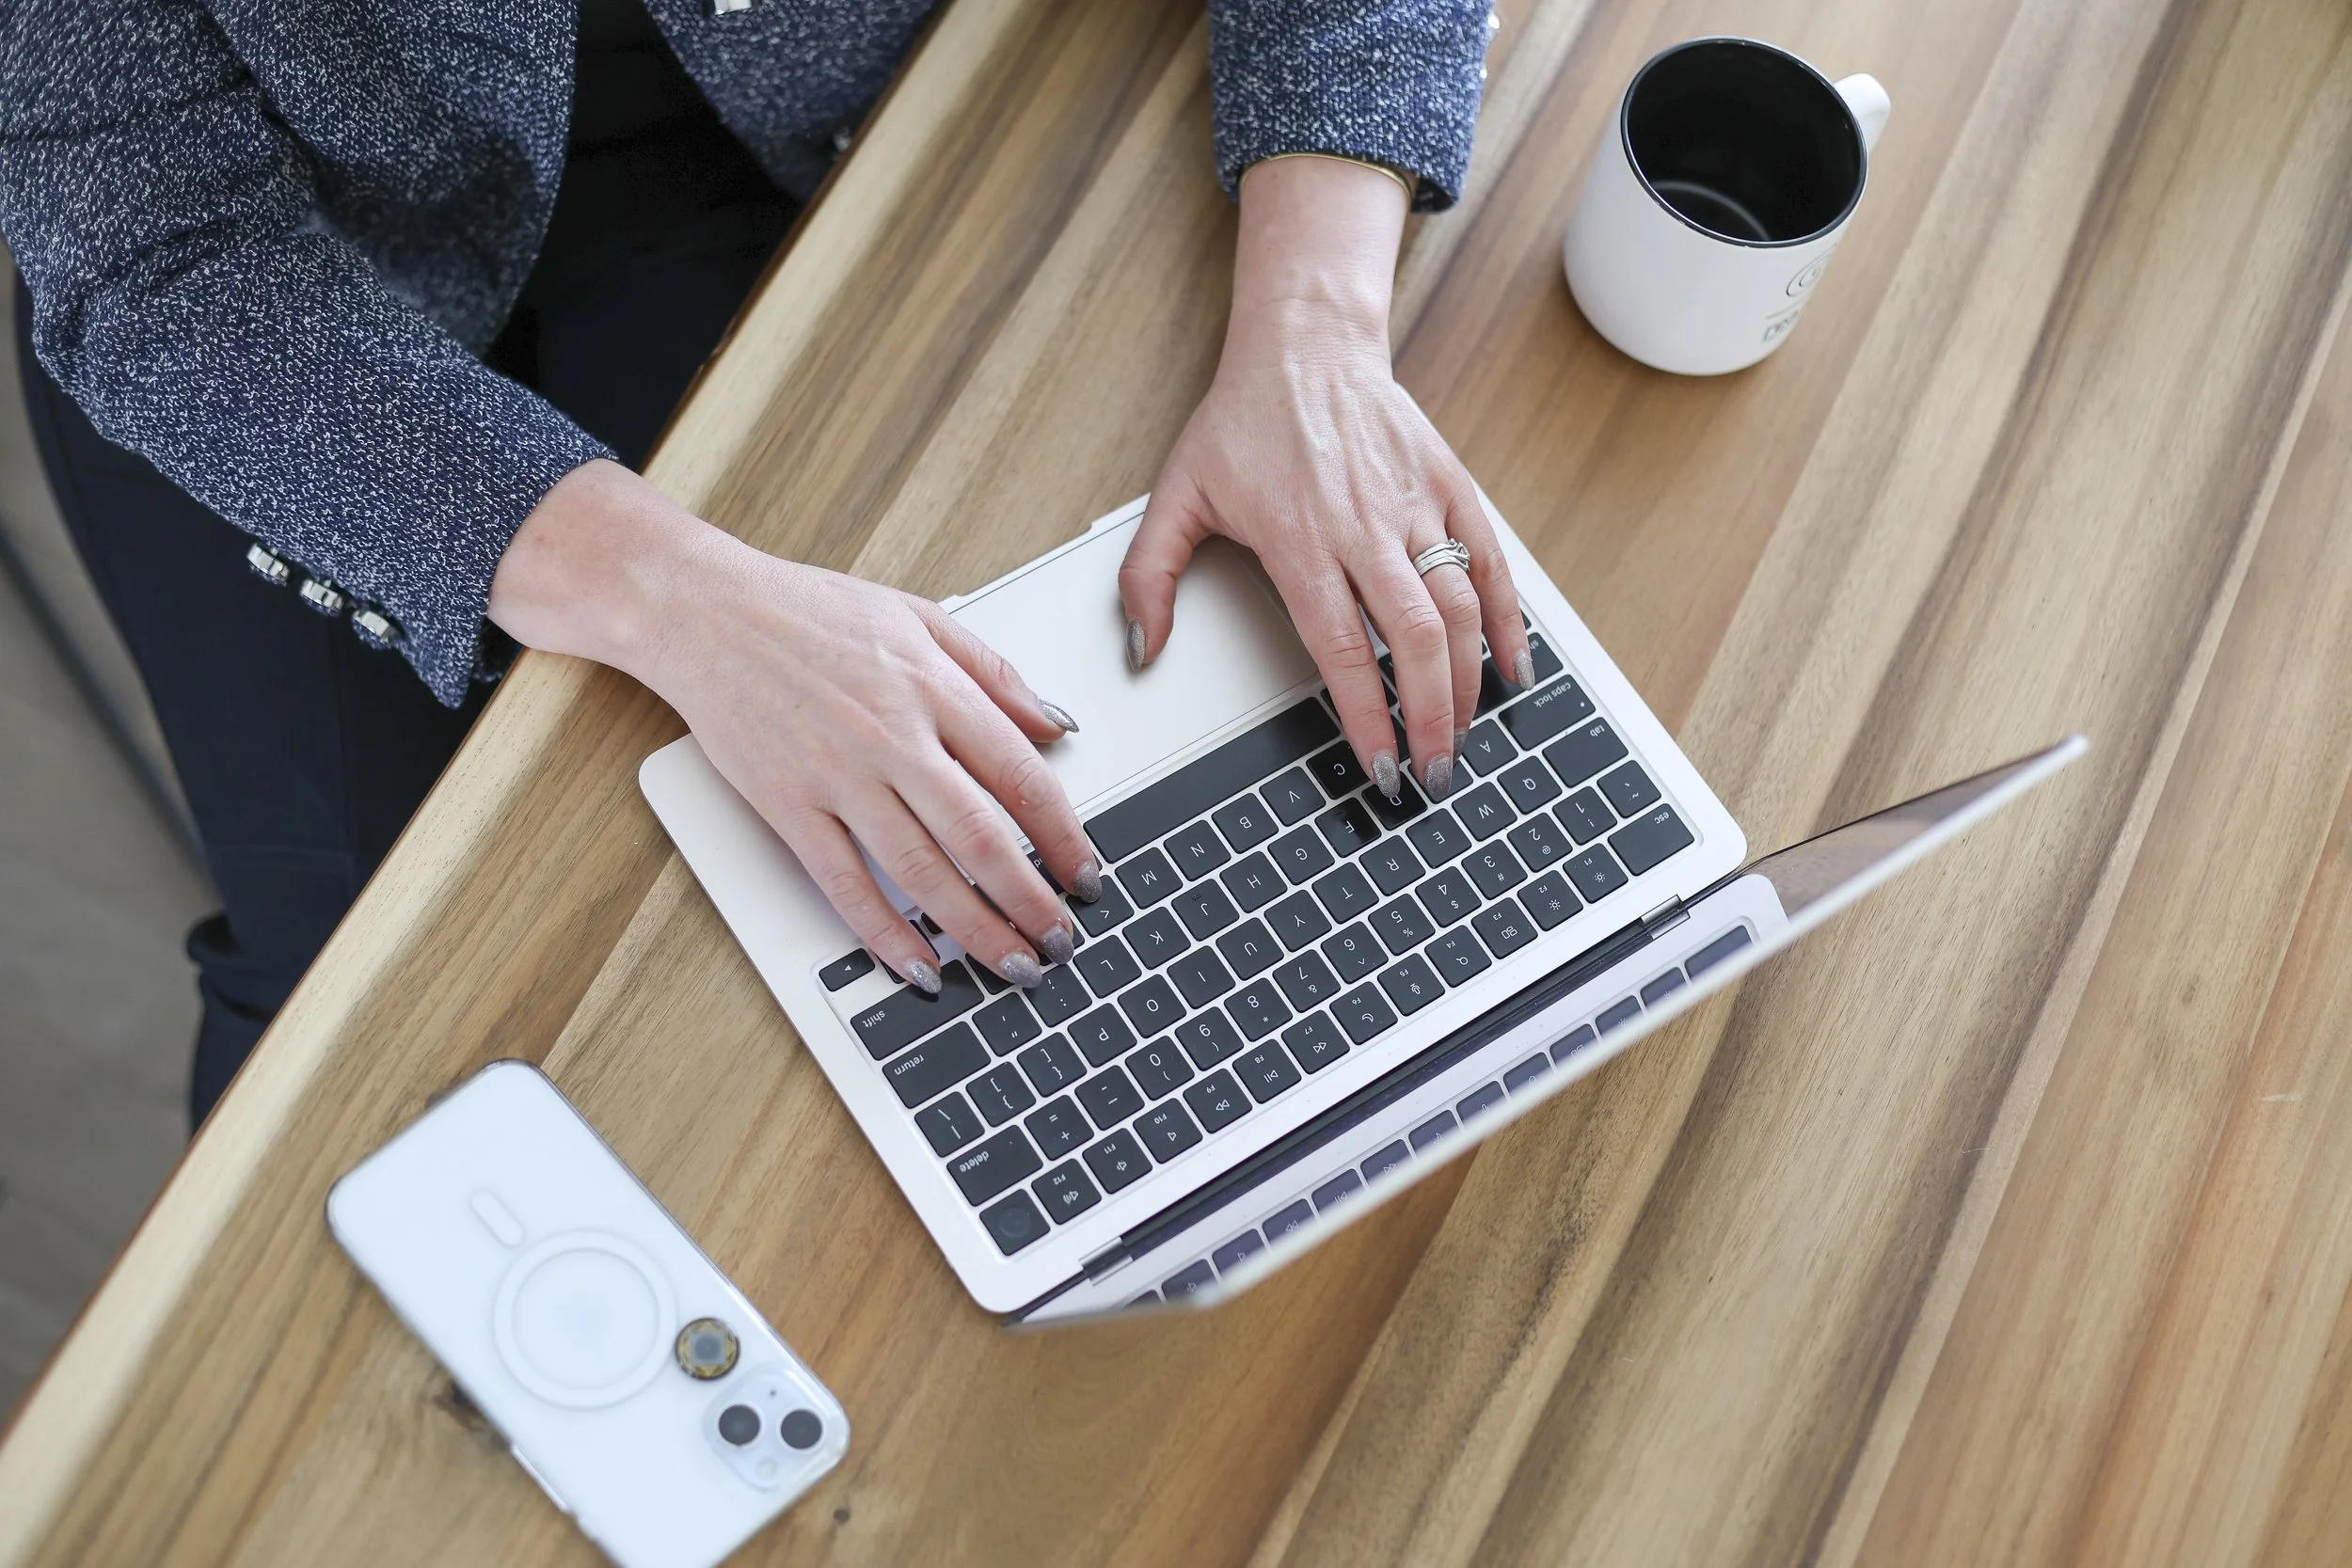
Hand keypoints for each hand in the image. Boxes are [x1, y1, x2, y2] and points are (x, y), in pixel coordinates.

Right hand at [490, 460, 1099, 991]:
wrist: (705, 611)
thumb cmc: (809, 610)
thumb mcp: (919, 615)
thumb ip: (993, 672)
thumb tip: (1055, 723)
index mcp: (934, 689)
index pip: (1022, 777)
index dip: (1064, 837)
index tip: (1087, 874)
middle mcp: (892, 738)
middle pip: (981, 838)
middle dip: (1032, 902)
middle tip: (1061, 942)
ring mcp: (838, 778)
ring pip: (921, 873)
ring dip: (976, 930)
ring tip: (1014, 965)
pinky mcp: (788, 807)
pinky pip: (845, 885)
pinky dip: (885, 934)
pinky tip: (919, 967)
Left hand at [1120, 155, 1531, 802]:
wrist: (1306, 343)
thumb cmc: (1242, 422)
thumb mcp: (1176, 495)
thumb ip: (1148, 577)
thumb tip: (1142, 650)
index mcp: (1300, 540)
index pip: (1344, 649)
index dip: (1366, 716)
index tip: (1379, 768)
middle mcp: (1364, 527)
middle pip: (1415, 639)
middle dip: (1431, 718)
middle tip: (1431, 774)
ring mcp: (1414, 505)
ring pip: (1460, 607)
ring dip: (1468, 682)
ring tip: (1461, 736)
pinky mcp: (1449, 484)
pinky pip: (1492, 561)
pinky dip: (1508, 620)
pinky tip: (1512, 670)